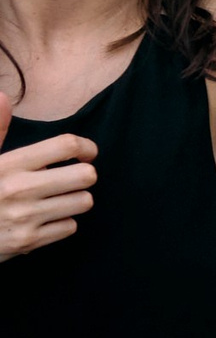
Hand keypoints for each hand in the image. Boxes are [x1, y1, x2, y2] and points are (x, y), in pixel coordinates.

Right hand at [0, 93, 96, 259]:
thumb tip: (3, 97)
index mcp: (10, 164)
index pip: (66, 146)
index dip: (86, 147)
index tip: (86, 153)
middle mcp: (20, 189)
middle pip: (85, 175)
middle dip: (84, 175)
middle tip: (72, 178)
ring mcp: (26, 217)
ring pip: (83, 202)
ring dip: (75, 200)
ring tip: (57, 199)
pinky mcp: (28, 241)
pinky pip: (70, 227)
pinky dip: (62, 223)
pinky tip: (45, 219)